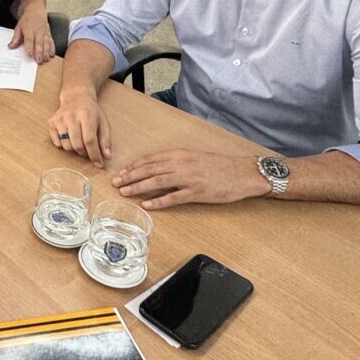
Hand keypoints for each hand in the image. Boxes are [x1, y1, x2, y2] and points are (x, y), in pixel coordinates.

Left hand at [8, 9, 54, 62]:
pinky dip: (52, 48)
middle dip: (39, 52)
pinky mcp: (49, 33)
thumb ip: (15, 38)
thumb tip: (10, 46)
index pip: (29, 39)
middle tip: (38, 61)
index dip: (29, 47)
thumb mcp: (18, 27)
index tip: (29, 54)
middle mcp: (38, 31)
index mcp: (29, 29)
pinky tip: (52, 55)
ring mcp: (44, 32)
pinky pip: (52, 41)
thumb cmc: (26, 20)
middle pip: (39, 43)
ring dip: (47, 52)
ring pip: (47, 43)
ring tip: (46, 59)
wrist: (36, 10)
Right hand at [48, 89, 111, 167]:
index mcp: (86, 115)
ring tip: (79, 141)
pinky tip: (69, 137)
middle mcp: (71, 116)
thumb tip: (107, 157)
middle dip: (84, 153)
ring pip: (66, 146)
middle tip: (88, 151)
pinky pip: (57, 143)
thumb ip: (105, 140)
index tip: (98, 164)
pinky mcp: (51, 123)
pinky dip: (64, 145)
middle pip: (77, 145)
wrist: (76, 97)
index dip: (94, 154)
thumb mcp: (103, 122)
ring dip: (74, 149)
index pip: (90, 139)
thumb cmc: (91, 112)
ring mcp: (59, 119)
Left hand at [112, 150, 269, 209]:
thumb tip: (156, 169)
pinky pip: (174, 197)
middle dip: (129, 176)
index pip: (150, 159)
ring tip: (124, 192)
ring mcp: (189, 178)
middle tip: (115, 183)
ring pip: (157, 182)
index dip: (133, 166)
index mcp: (180, 154)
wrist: (244, 172)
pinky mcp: (198, 192)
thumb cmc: (220, 166)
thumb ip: (176, 162)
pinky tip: (147, 205)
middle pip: (149, 169)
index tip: (121, 172)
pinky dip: (158, 202)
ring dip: (138, 187)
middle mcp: (181, 163)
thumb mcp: (195, 158)